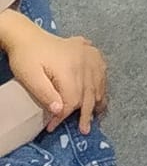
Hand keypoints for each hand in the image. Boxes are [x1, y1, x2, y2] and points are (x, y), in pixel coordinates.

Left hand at [0, 16, 108, 131]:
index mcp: (69, 68)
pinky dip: (102, 80)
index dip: (65, 116)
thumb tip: (60, 110)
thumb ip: (45, 94)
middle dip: (87, 112)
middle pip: (89, 91)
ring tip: (99, 112)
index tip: (53, 127)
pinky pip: (101, 67)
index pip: (73, 98)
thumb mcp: (30, 77)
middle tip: (85, 130)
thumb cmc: (26, 58)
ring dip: (99, 97)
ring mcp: (88, 53)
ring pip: (99, 80)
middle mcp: (83, 61)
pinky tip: (101, 86)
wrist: (26, 36)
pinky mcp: (87, 49)